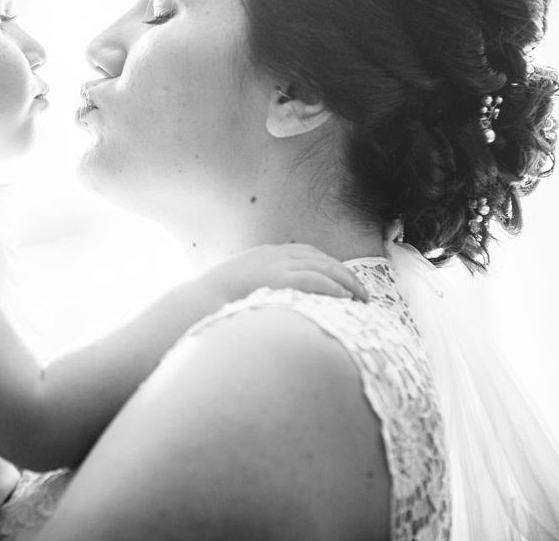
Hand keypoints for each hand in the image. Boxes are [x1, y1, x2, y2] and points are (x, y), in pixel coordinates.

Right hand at [199, 243, 368, 303]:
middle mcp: (274, 254)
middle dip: (345, 273)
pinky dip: (331, 286)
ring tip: (362, 298)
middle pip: (320, 258)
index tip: (343, 280)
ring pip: (322, 267)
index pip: (306, 253)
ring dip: (346, 281)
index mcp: (266, 254)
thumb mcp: (240, 287)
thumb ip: (260, 289)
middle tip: (362, 292)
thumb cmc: (214, 302)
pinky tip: (344, 297)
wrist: (196, 301)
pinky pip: (312, 280)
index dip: (329, 265)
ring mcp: (275, 265)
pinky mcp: (276, 279)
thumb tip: (276, 305)